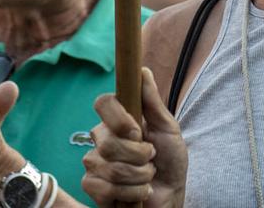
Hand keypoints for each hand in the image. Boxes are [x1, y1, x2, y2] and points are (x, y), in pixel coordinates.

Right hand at [81, 68, 186, 207]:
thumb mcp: (168, 128)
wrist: (170, 193)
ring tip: (146, 177)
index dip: (119, 119)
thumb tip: (142, 70)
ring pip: (110, 167)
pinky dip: (130, 193)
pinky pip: (104, 188)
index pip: (102, 103)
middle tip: (150, 159)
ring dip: (139, 177)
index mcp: (118, 120)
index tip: (138, 131)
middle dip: (138, 156)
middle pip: (107, 142)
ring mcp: (94, 162)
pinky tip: (136, 193)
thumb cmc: (169, 160)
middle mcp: (102, 138)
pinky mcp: (92, 186)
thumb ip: (152, 102)